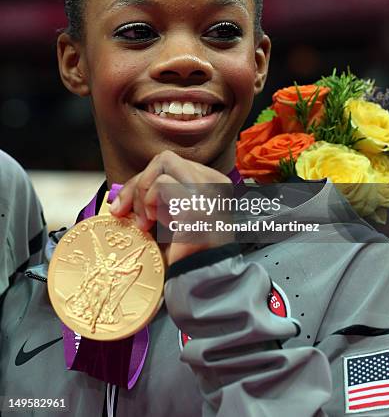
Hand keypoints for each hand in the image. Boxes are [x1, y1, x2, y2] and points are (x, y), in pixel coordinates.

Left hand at [109, 150, 232, 265]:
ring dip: (145, 195)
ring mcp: (208, 191)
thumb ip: (153, 199)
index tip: (124, 205)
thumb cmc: (186, 255)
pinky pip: (162, 185)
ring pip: (163, 165)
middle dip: (139, 184)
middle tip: (132, 214)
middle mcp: (216, 182)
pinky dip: (151, 202)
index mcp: (212, 183)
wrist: (201, 283)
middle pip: (165, 159)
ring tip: (149, 222)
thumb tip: (118, 196)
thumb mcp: (169, 217)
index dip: (142, 180)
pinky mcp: (196, 203)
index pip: (171, 164)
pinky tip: (157, 225)